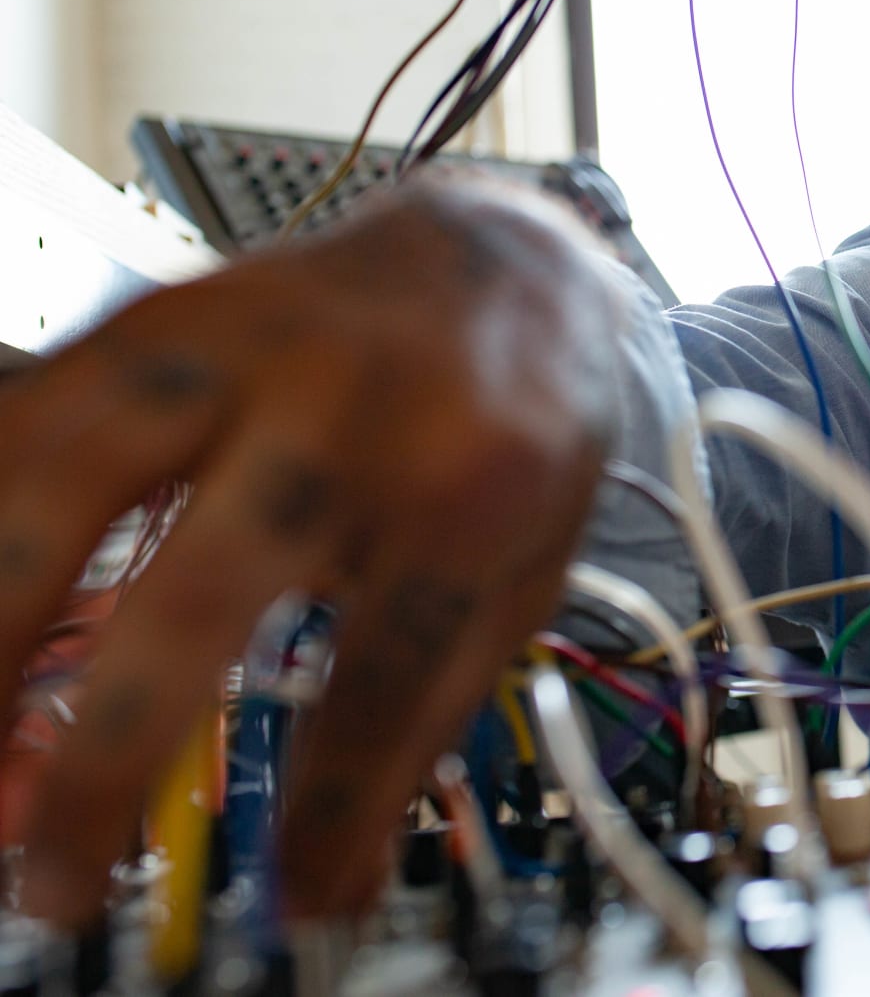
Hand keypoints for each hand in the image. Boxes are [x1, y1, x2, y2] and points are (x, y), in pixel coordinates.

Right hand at [0, 179, 623, 923]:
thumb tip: (330, 882)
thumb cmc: (518, 430)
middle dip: (107, 751)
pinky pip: (28, 421)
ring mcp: (241, 346)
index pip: (384, 674)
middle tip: (53, 877)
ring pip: (59, 484)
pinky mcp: (156, 315)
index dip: (332, 807)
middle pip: (202, 585)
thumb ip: (427, 714)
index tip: (295, 905)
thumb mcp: (526, 567)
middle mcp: (352, 404)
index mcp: (474, 478)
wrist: (506, 258)